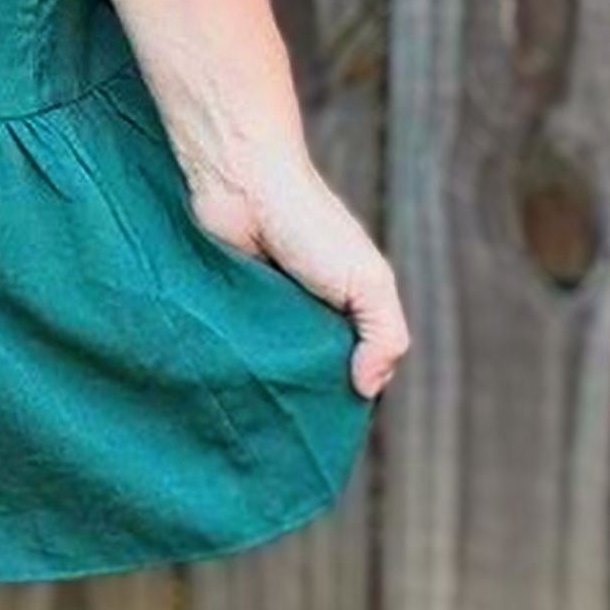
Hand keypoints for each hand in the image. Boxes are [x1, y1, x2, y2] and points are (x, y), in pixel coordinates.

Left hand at [186, 154, 408, 403]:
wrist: (241, 186)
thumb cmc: (309, 223)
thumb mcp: (368, 281)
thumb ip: (385, 336)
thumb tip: (368, 389)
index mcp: (346, 315)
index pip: (353, 374)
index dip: (347, 396)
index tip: (331, 421)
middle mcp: (306, 321)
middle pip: (309, 381)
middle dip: (304, 399)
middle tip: (288, 423)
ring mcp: (263, 322)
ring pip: (270, 374)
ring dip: (266, 387)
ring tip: (256, 411)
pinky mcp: (224, 319)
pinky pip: (232, 356)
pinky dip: (233, 369)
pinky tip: (228, 388)